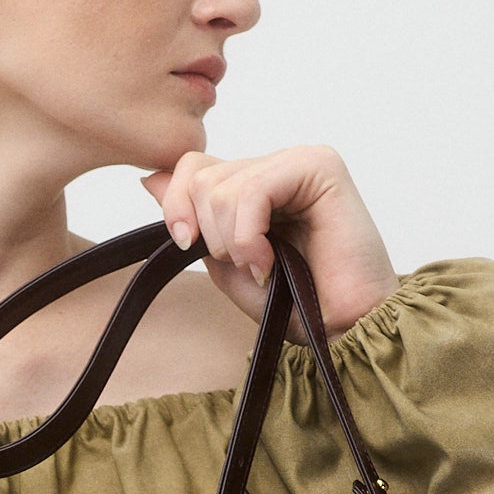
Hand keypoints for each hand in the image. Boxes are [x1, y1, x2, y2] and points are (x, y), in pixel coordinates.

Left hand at [142, 145, 396, 336]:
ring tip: (264, 265)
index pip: (194, 167)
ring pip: (222, 186)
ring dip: (231, 241)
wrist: (342, 331)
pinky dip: (249, 237)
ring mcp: (299, 162)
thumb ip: (193, 220)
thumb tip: (151, 177)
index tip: (186, 246)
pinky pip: (252, 191)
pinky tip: (270, 261)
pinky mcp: (319, 167)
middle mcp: (278, 166)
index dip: (176, 205)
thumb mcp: (225, 263)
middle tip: (246, 264)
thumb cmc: (295, 307)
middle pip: (202, 175)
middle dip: (209, 232)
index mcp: (257, 184)